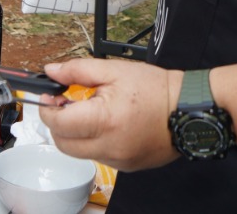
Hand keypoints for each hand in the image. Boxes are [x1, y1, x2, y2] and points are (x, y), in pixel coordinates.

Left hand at [37, 59, 181, 171]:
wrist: (188, 109)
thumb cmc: (156, 89)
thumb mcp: (114, 70)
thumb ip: (78, 70)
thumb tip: (52, 72)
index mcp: (104, 121)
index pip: (59, 124)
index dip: (47, 110)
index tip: (48, 97)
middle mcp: (109, 146)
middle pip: (64, 144)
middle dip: (58, 124)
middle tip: (65, 105)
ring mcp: (118, 160)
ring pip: (80, 152)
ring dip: (76, 134)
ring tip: (92, 112)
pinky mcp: (127, 166)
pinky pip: (98, 156)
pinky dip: (94, 142)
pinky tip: (108, 125)